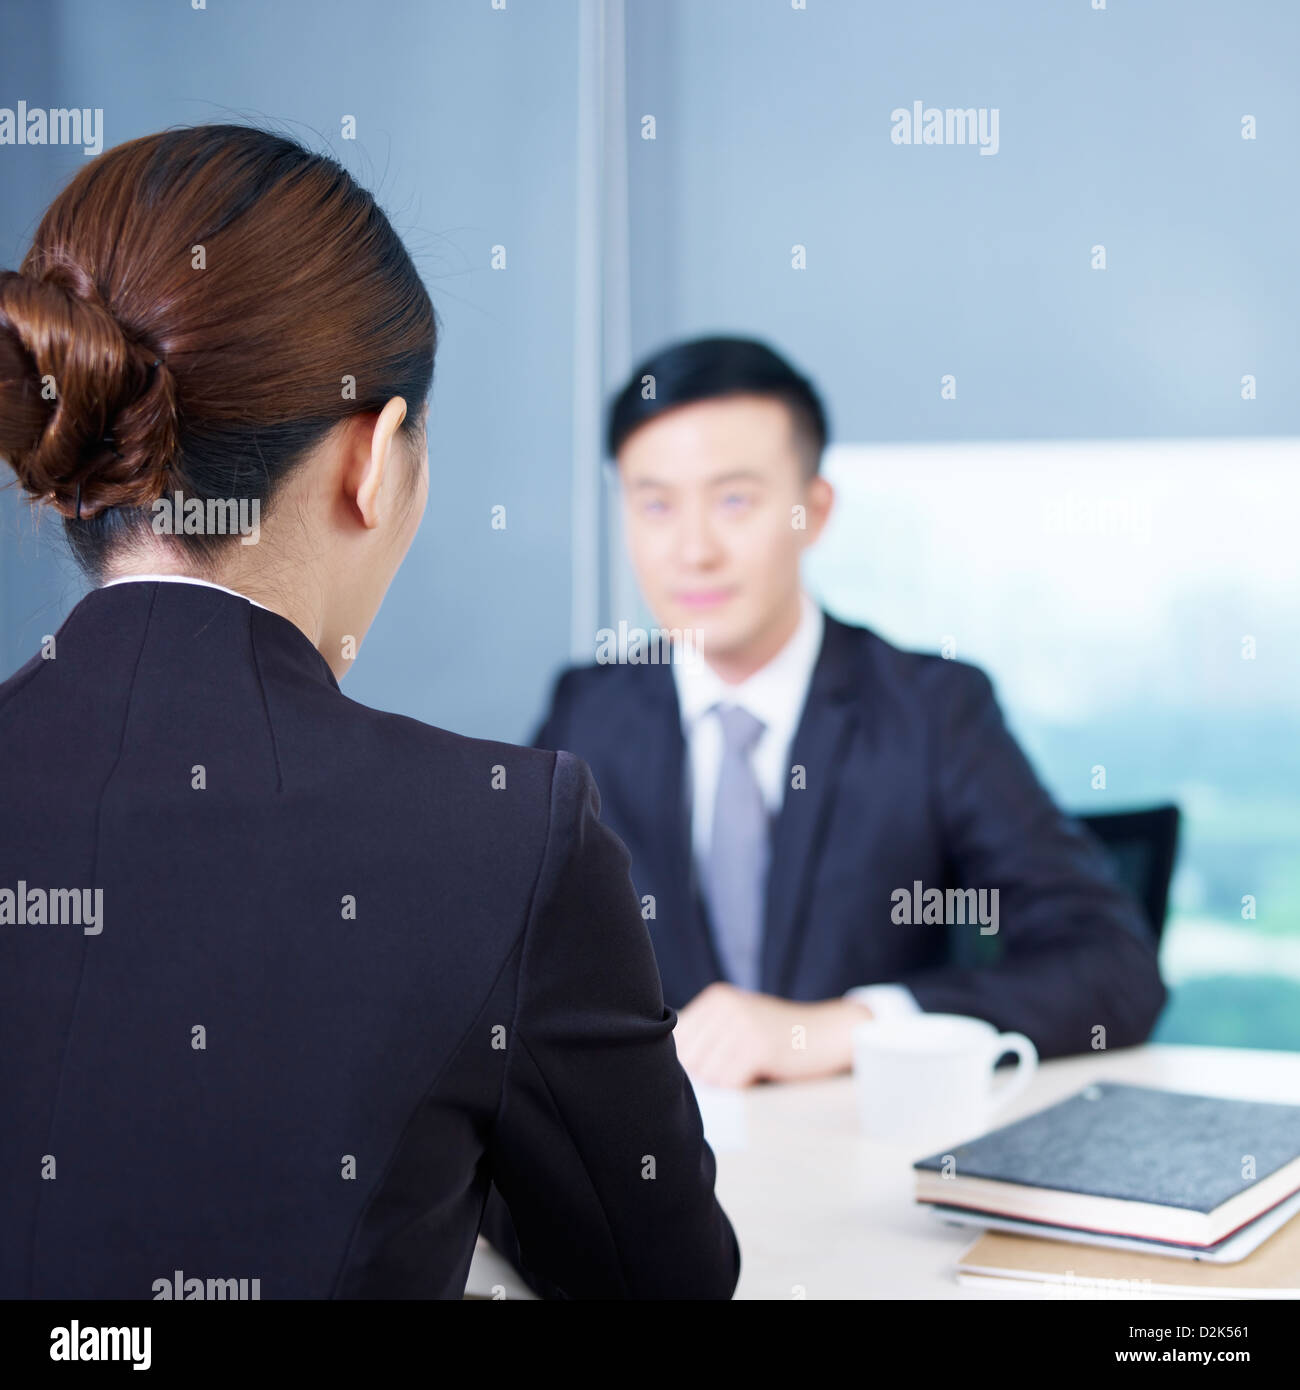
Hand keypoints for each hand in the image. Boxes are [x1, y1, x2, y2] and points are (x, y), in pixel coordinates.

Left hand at [672, 982, 873, 1087]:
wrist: (829, 1032)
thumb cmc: (781, 1035)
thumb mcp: (742, 1020)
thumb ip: (709, 1035)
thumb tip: (669, 1066)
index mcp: (717, 997)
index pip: (677, 1039)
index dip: (690, 1061)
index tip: (711, 1068)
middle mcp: (726, 1006)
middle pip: (688, 1057)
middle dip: (704, 1075)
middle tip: (731, 1074)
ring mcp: (742, 1025)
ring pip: (706, 1073)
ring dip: (723, 1084)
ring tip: (746, 1074)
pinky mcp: (759, 1047)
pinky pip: (729, 1082)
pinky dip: (739, 1089)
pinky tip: (757, 1078)